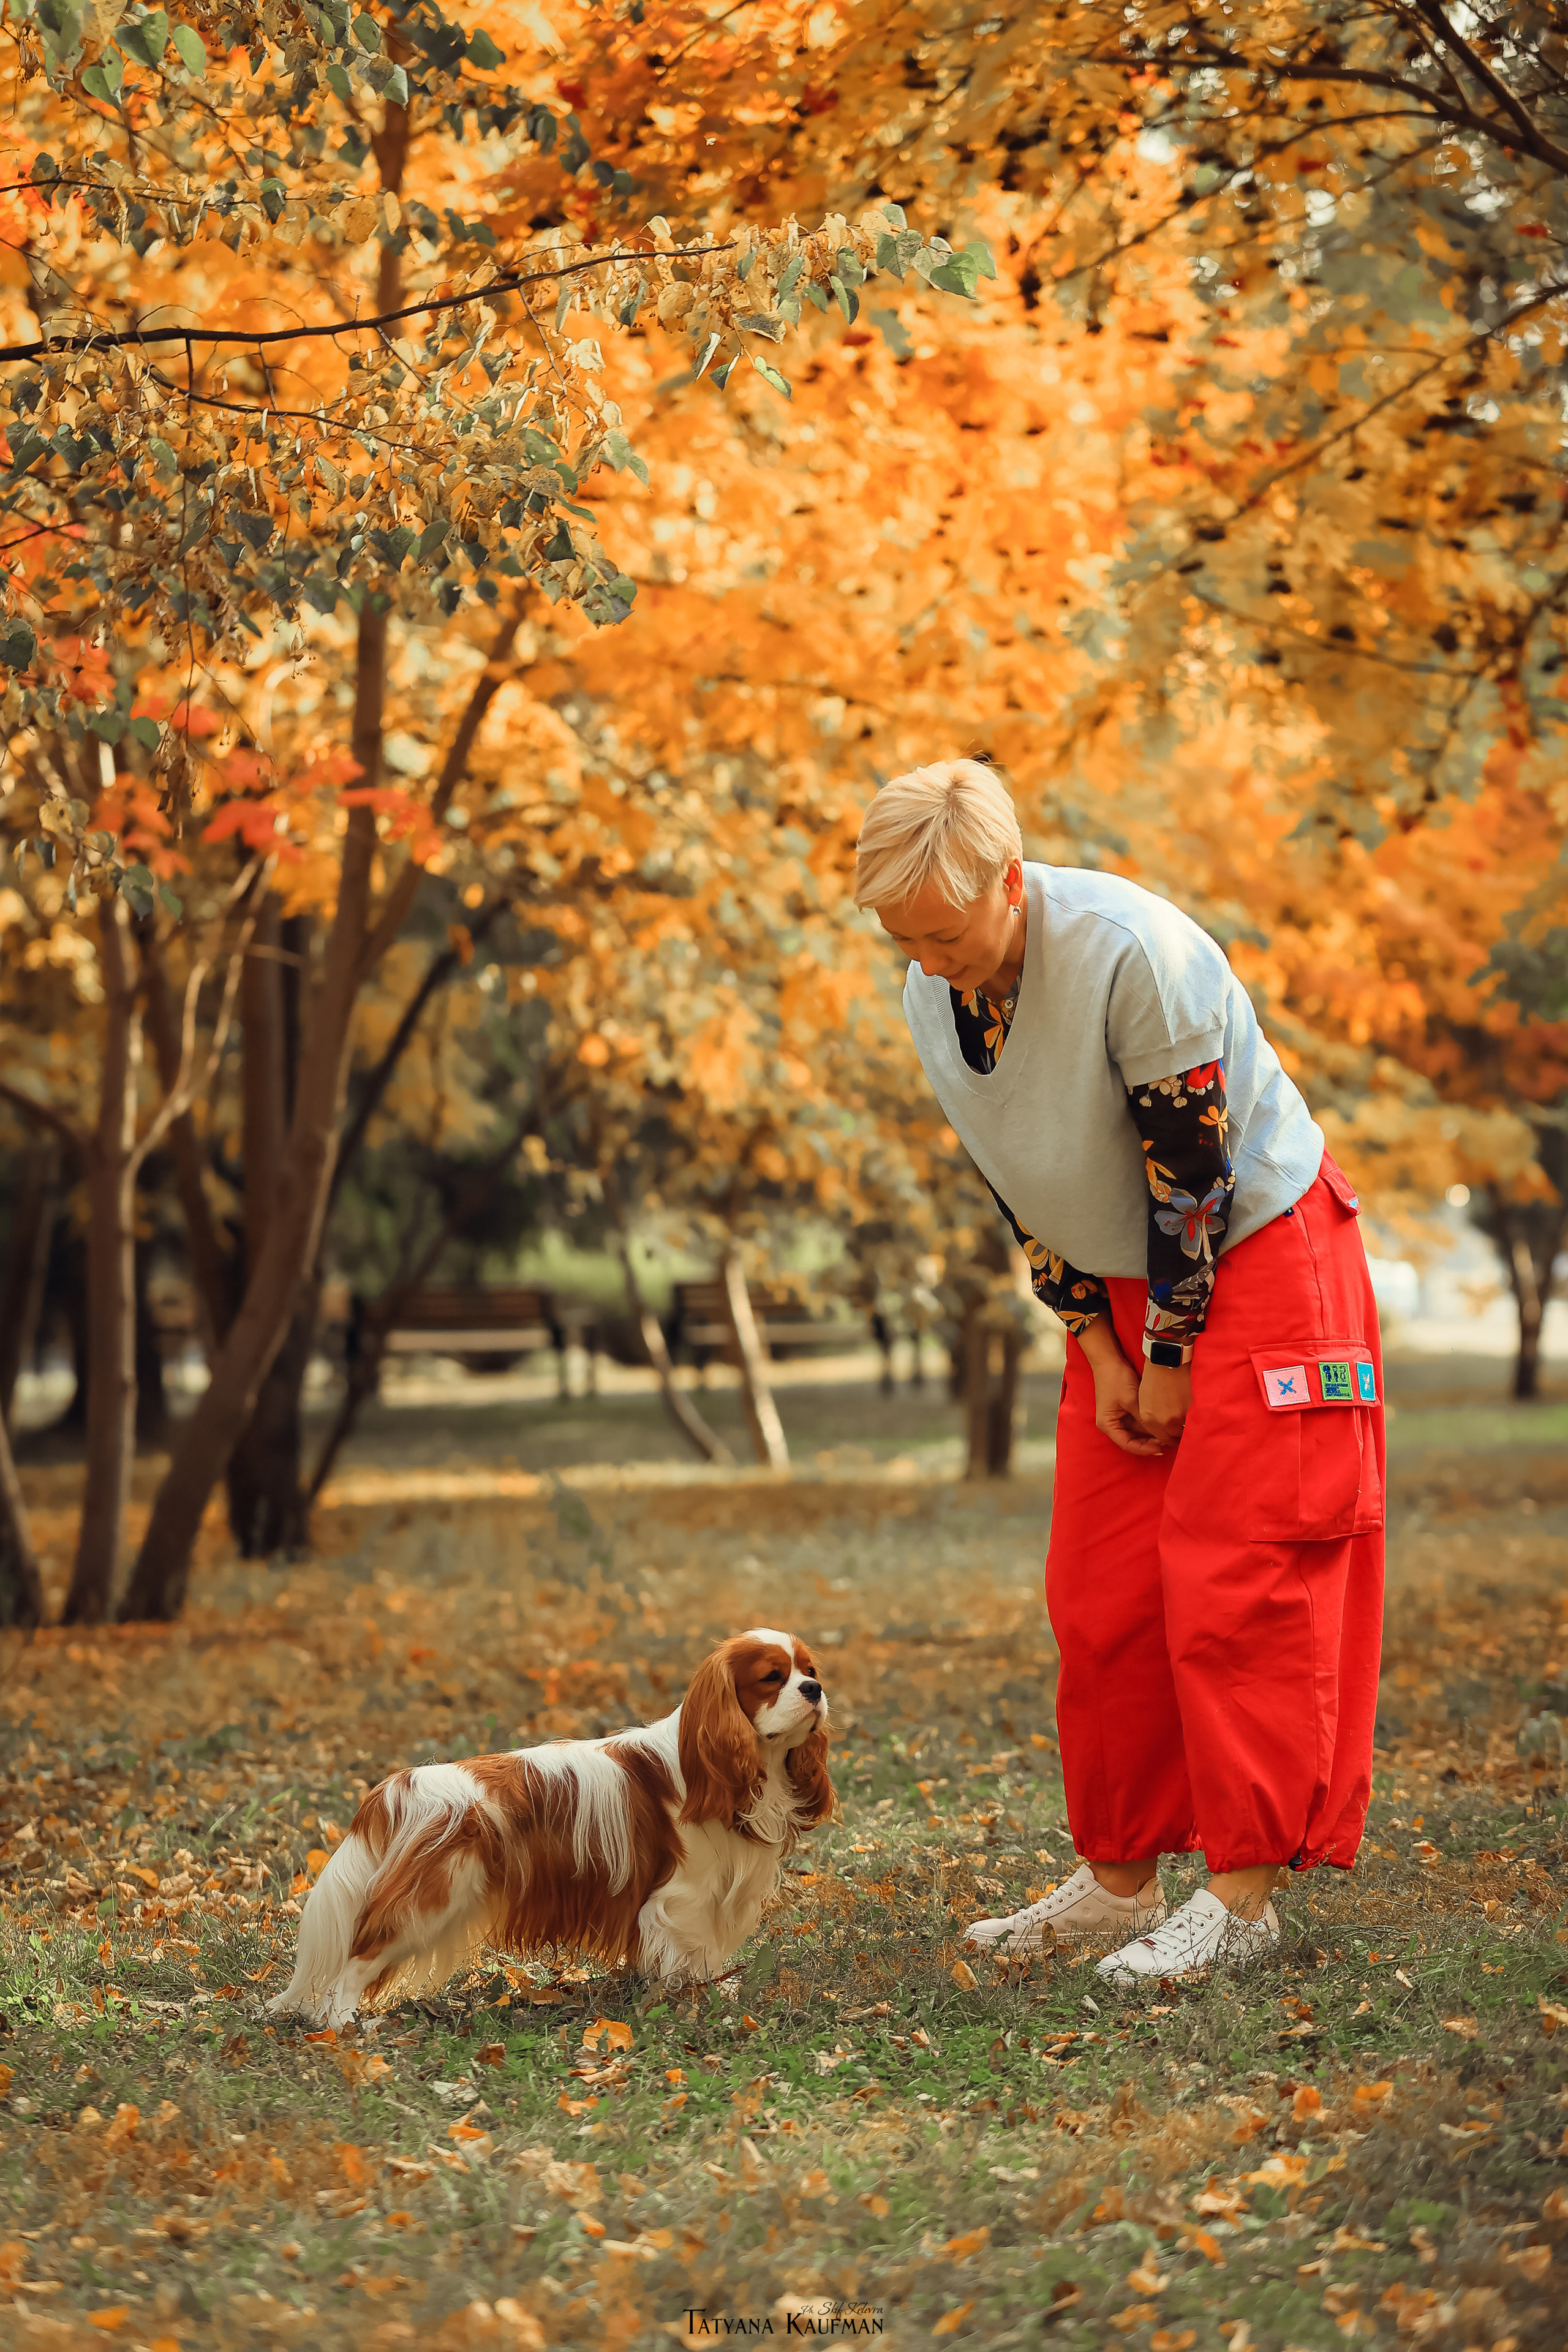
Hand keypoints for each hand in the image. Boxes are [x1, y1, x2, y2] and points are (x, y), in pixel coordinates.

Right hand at [1076, 1319, 1168, 1457]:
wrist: (1109, 1361)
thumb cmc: (1117, 1379)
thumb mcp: (1132, 1401)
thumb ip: (1144, 1419)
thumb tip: (1161, 1433)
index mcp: (1108, 1425)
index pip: (1127, 1445)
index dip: (1144, 1449)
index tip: (1161, 1448)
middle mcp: (1112, 1425)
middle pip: (1133, 1440)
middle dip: (1150, 1442)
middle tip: (1169, 1441)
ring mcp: (1119, 1418)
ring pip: (1137, 1432)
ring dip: (1151, 1434)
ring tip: (1169, 1434)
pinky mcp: (1125, 1411)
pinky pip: (1139, 1423)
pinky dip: (1149, 1424)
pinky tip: (1162, 1425)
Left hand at [1138, 1361, 1190, 1448]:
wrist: (1167, 1360)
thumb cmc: (1155, 1375)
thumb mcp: (1145, 1398)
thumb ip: (1153, 1415)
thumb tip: (1164, 1424)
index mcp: (1148, 1418)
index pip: (1161, 1437)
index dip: (1169, 1438)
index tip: (1175, 1437)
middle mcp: (1162, 1422)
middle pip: (1173, 1438)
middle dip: (1179, 1436)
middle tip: (1185, 1432)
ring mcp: (1177, 1417)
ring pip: (1185, 1431)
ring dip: (1188, 1428)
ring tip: (1192, 1423)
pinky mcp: (1190, 1410)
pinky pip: (1195, 1421)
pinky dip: (1196, 1419)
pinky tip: (1198, 1414)